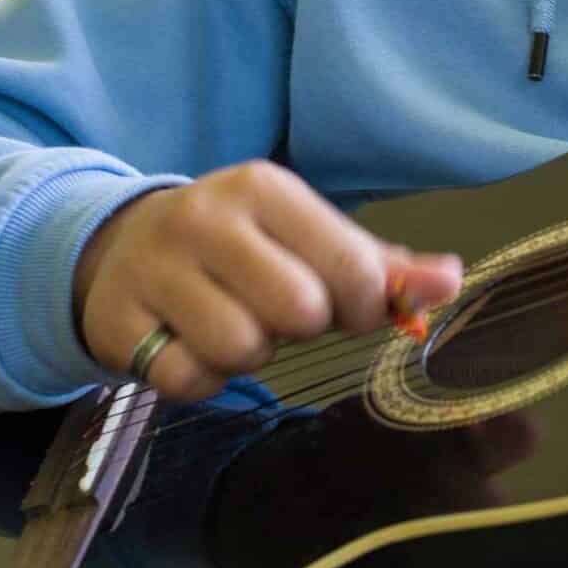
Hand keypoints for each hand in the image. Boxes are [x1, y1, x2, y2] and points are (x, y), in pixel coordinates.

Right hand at [72, 160, 463, 402]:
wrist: (122, 247)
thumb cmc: (241, 248)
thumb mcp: (307, 239)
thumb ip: (382, 265)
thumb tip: (451, 282)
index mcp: (264, 189)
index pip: (350, 265)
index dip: (363, 304)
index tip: (346, 305)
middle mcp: (206, 217)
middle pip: (298, 309)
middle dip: (302, 328)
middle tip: (279, 314)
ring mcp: (154, 266)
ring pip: (242, 347)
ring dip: (250, 355)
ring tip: (233, 324)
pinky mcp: (117, 319)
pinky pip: (188, 378)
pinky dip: (202, 378)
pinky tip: (190, 347)